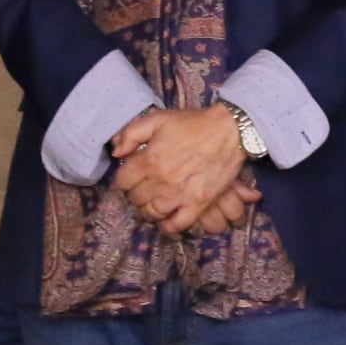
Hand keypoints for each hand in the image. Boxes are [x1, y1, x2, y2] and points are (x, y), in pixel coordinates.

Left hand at [110, 106, 252, 231]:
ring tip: (154, 202)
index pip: (122, 181)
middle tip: (144, 187)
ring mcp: (180, 194)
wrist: (229, 131)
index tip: (131, 176)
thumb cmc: (193, 124)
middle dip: (136, 193)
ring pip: (152, 213)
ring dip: (149, 210)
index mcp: (149, 159)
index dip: (124, 179)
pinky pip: (177, 224)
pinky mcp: (198, 204)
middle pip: (136, 199)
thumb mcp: (158, 119)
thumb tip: (117, 153)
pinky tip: (167, 218)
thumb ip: (131, 133)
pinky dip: (169, 225)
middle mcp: (161, 180)